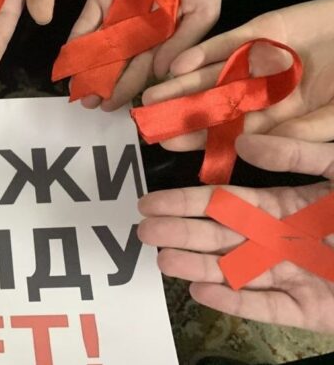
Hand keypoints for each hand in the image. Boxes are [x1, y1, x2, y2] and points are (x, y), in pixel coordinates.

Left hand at [73, 0, 222, 110]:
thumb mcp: (202, 13)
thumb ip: (182, 42)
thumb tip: (164, 73)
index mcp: (161, 42)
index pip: (141, 71)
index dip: (128, 89)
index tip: (116, 106)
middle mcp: (136, 33)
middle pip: (117, 63)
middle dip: (103, 84)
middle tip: (90, 104)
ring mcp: (118, 16)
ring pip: (98, 46)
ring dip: (86, 67)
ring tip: (77, 88)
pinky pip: (88, 20)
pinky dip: (77, 37)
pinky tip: (69, 56)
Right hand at [138, 134, 333, 332]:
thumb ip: (298, 155)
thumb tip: (246, 140)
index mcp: (289, 207)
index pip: (226, 202)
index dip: (187, 201)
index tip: (150, 199)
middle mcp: (283, 242)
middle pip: (221, 237)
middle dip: (180, 233)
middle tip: (142, 230)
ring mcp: (294, 278)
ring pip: (235, 271)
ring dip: (197, 265)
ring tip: (162, 259)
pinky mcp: (310, 312)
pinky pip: (266, 306)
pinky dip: (234, 301)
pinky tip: (202, 290)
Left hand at [143, 0, 333, 150]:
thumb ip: (303, 132)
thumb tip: (253, 147)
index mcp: (281, 115)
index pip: (234, 131)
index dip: (203, 138)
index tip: (171, 145)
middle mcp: (264, 90)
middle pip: (215, 105)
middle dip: (183, 113)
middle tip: (149, 122)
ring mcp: (260, 60)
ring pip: (214, 74)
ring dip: (182, 85)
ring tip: (151, 97)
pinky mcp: (261, 31)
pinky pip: (228, 44)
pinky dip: (204, 52)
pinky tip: (178, 64)